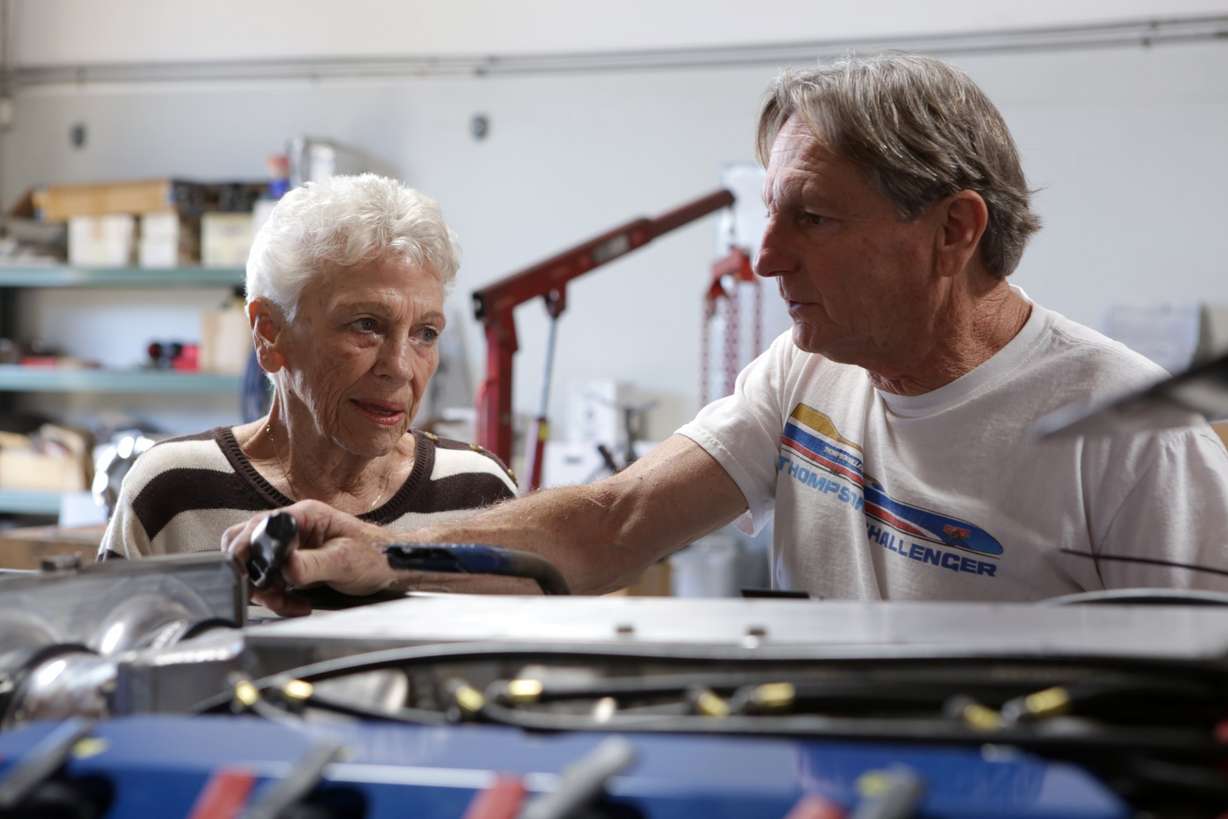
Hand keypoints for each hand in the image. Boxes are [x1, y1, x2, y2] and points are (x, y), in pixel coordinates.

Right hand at [222, 500, 393, 615]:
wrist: (390, 569)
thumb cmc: (375, 557)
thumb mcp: (343, 561)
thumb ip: (310, 564)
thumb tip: (283, 567)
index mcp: (305, 515)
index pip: (259, 526)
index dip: (248, 551)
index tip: (253, 576)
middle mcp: (294, 525)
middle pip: (247, 543)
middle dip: (252, 574)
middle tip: (270, 593)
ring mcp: (292, 544)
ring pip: (254, 565)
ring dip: (266, 590)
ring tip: (290, 602)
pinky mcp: (293, 563)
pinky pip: (269, 580)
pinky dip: (276, 596)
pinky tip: (297, 603)